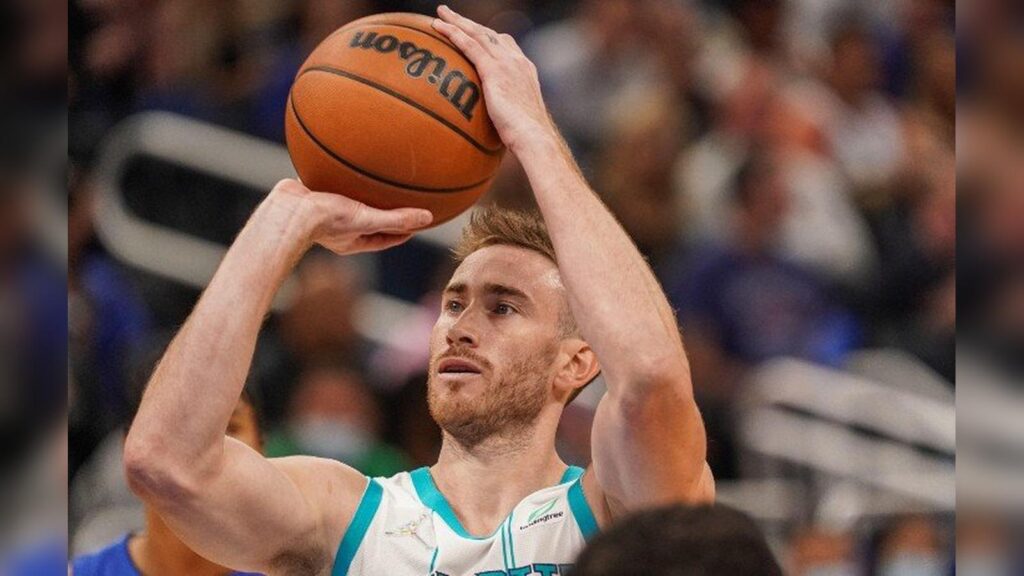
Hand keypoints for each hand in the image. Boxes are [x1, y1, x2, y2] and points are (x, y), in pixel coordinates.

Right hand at [266, 178, 432, 254]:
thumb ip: (396, 219)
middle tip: (402, 199)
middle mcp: (340, 227)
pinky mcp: (314, 193)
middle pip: (369, 219)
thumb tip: (428, 218)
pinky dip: (341, 172)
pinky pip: (332, 181)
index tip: (418, 221)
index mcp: (354, 239)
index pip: (385, 238)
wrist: (287, 210)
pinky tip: (347, 156)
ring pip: (351, 199)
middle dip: (385, 211)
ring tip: (375, 175)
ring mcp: (326, 211)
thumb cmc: (323, 221)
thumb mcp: (366, 219)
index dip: (403, 230)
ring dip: (363, 190)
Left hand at [431, 5, 556, 153]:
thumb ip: (507, 114)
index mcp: (525, 70)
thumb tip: (494, 131)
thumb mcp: (519, 120)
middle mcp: (517, 61)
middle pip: (489, 34)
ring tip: (440, 14)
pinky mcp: (494, 70)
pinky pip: (470, 46)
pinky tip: (438, 28)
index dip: (489, 36)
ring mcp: (507, 63)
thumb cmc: (528, 139)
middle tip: (451, 14)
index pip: (506, 44)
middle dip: (469, 23)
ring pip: (478, 34)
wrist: (534, 136)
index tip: (475, 32)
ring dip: (457, 21)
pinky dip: (454, 34)